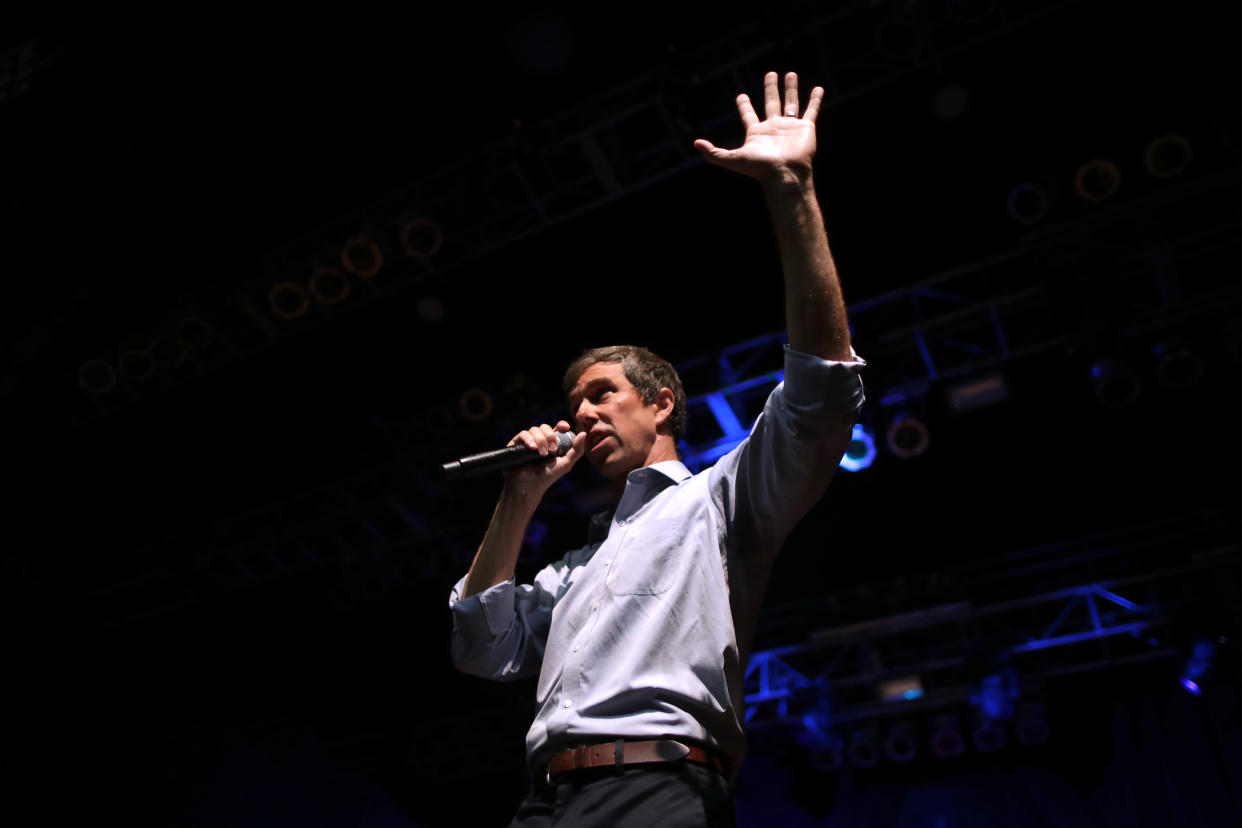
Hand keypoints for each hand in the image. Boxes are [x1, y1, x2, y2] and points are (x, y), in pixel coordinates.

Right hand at [503, 420, 585, 494]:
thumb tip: (583, 433)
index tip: (565, 427)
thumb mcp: (566, 464)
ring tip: (541, 454)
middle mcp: (540, 440)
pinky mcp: (516, 444)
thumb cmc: (548, 477)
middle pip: (545, 427)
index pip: (557, 428)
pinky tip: (532, 448)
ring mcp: (528, 442)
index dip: (561, 425)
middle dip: (550, 436)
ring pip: (534, 429)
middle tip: (552, 450)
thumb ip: (577, 450)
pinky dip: (529, 439)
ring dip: (540, 440)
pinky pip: (523, 434)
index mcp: (552, 443)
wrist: (530, 486)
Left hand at [694, 71, 823, 184]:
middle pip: (771, 103)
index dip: (744, 105)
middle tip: (770, 74)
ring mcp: (790, 127)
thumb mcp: (732, 159)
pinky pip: (811, 110)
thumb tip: (695, 144)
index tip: (741, 96)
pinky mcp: (806, 128)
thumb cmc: (760, 168)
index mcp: (757, 133)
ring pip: (791, 102)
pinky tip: (818, 88)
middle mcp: (773, 127)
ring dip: (790, 89)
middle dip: (770, 89)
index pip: (749, 115)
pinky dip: (815, 99)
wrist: (784, 174)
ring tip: (790, 74)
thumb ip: (713, 152)